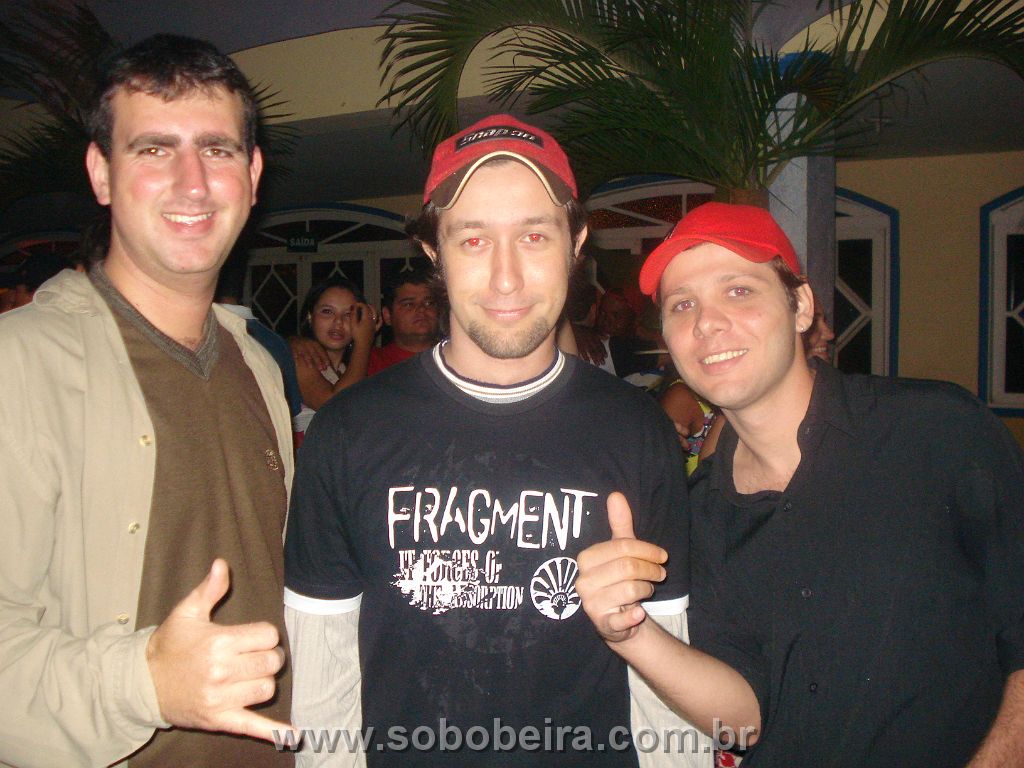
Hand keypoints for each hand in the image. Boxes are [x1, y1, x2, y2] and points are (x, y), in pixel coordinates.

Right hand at [146, 559, 295, 742]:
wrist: (143, 682)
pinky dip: (273, 731)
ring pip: (267, 688)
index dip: (264, 634)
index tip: (251, 637)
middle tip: (253, 656)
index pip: (268, 635)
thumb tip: (222, 564)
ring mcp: (220, 698)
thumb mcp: (187, 612)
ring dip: (263, 681)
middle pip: (272, 661)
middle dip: (268, 656)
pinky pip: (252, 725)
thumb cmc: (170, 644)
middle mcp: (221, 671)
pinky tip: (292, 735)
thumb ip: (209, 589)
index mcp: (218, 642)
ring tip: (249, 675)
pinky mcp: (219, 719)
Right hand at [290, 336, 330, 371]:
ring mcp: (299, 344)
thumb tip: (329, 366)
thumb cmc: (305, 348)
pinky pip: (293, 350)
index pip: (321, 350)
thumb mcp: (313, 350)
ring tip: (311, 367)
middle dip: (318, 360)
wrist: (292, 340)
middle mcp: (307, 343)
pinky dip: (295, 354)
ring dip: (308, 359)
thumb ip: (320, 357)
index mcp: (314, 344)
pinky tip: (296, 359)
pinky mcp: (291, 345)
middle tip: (321, 369)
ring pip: (305, 352)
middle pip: (314, 352)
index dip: (324, 358)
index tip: (328, 365)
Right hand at [350, 302, 379, 346]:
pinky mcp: (375, 330)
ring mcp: (374, 325)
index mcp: (366, 318)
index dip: (360, 304)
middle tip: (361, 304)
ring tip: (369, 307)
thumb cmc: (357, 335)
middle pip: (371, 310)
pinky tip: (379, 317)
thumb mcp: (353, 324)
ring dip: (372, 309)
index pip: (364, 307)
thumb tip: (353, 306)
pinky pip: (379, 323)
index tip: (355, 304)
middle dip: (366, 305)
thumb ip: (353, 314)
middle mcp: (372, 320)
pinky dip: (379, 318)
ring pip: (375, 315)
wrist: (363, 345)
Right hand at [572, 324, 606, 364]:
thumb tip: (608, 336)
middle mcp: (589, 341)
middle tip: (603, 363)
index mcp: (594, 337)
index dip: (603, 351)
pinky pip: (581, 352)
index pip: (599, 345)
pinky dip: (584, 357)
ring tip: (597, 364)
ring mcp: (583, 344)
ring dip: (594, 359)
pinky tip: (587, 361)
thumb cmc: (585, 329)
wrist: (575, 326)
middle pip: (595, 350)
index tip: (606, 356)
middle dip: (599, 357)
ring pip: (589, 352)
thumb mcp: (594, 330)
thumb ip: (601, 333)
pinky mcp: (578, 346)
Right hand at [576, 493, 667, 643]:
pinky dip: (632, 616)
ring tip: (647, 588)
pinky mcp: (602, 624)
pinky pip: (620, 619)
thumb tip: (616, 495)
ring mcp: (591, 604)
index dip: (647, 550)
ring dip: (647, 588)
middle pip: (627, 567)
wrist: (617, 619)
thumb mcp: (620, 551)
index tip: (662, 556)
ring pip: (630, 589)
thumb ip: (619, 524)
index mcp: (586, 559)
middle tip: (660, 573)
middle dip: (650, 569)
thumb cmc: (619, 579)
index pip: (622, 547)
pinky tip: (639, 613)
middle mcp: (583, 581)